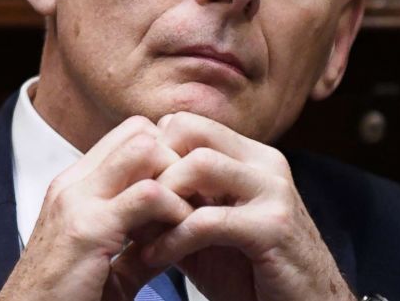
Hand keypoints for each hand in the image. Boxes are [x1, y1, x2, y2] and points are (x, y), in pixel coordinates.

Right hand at [0, 116, 192, 300]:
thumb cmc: (61, 299)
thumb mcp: (103, 263)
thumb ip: (137, 244)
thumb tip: (177, 234)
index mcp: (74, 187)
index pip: (129, 136)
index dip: (165, 154)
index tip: (186, 187)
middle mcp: (73, 185)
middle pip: (139, 131)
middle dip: (175, 156)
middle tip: (193, 195)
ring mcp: (77, 202)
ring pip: (144, 149)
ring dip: (177, 177)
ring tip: (190, 214)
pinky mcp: (89, 229)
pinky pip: (149, 195)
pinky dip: (176, 210)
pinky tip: (182, 235)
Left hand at [145, 112, 355, 300]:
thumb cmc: (255, 274)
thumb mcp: (208, 233)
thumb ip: (175, 208)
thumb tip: (125, 194)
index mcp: (250, 157)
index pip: (187, 123)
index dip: (153, 153)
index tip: (131, 190)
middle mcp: (265, 163)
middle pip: (189, 129)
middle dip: (153, 167)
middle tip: (132, 205)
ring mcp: (274, 191)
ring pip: (199, 164)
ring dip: (161, 198)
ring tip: (142, 232)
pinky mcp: (273, 228)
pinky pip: (208, 220)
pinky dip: (173, 239)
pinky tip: (156, 258)